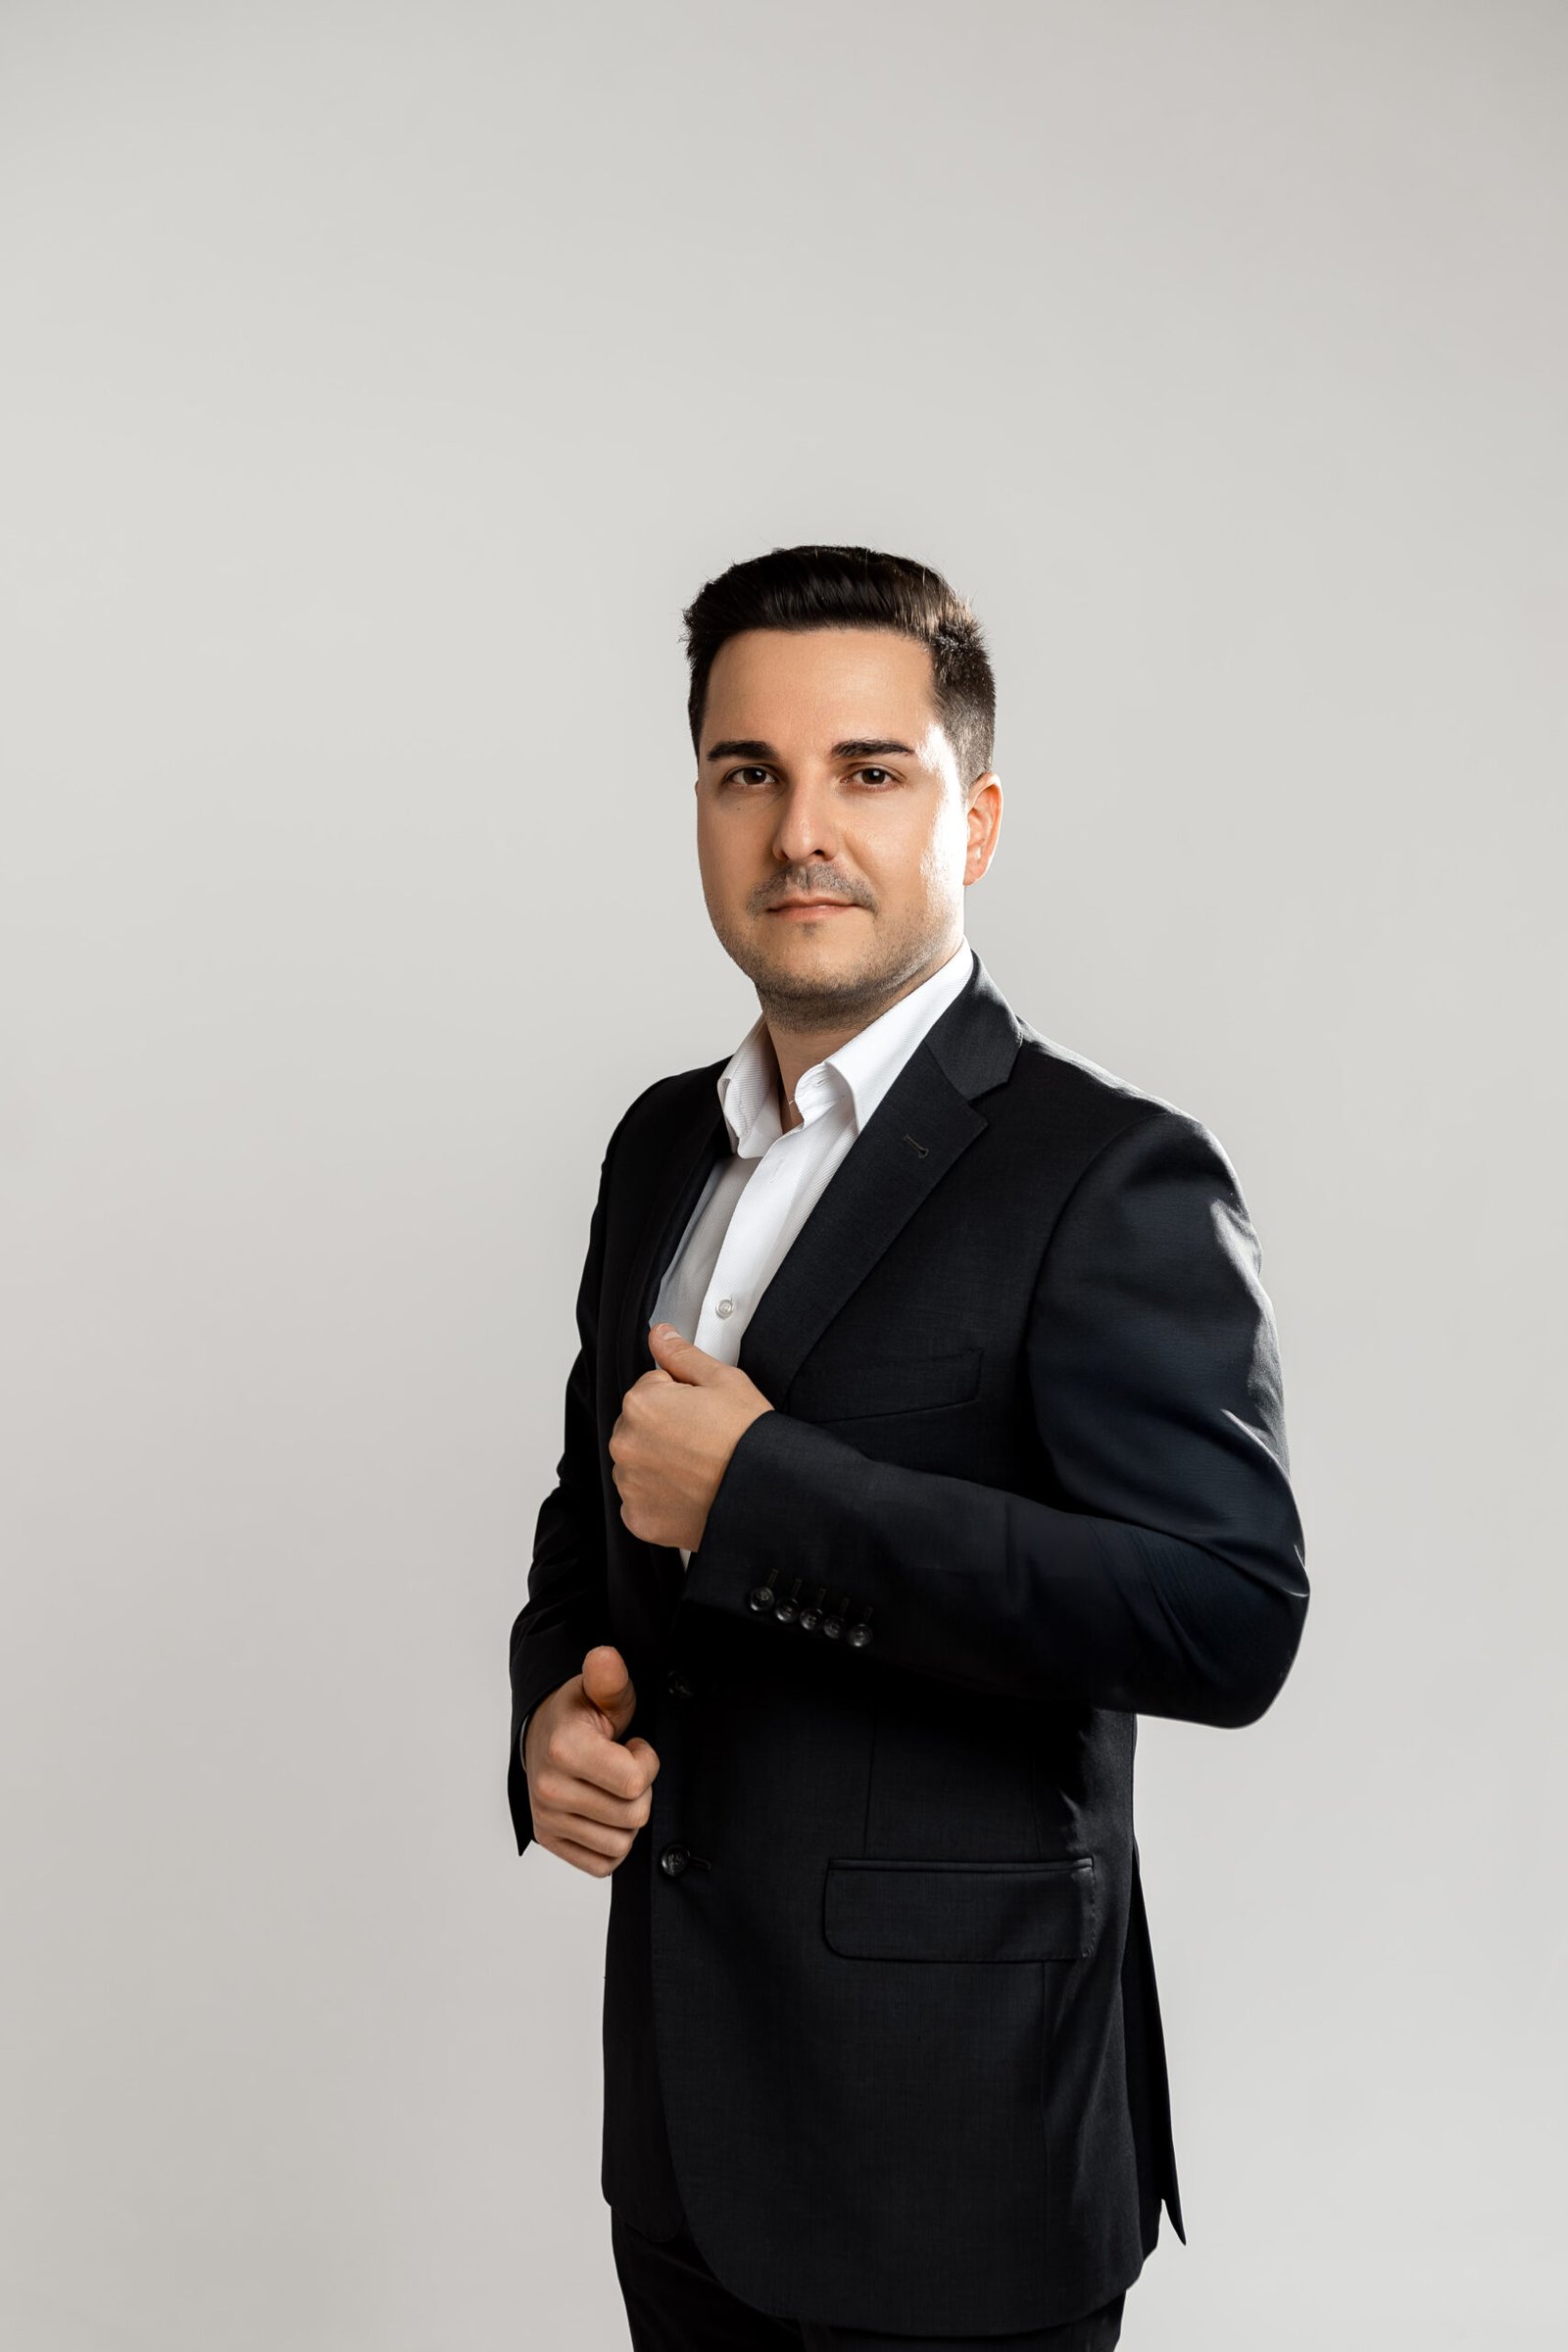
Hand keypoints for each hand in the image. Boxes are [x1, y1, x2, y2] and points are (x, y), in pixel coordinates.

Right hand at [523, 1646, 660, 1877]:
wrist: (540, 1734)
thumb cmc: (578, 1713)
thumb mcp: (598, 1690)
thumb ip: (609, 1678)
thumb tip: (605, 1657)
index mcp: (564, 1750)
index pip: (635, 1783)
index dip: (647, 1763)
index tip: (632, 1745)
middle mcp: (549, 1789)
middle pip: (633, 1816)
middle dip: (640, 1791)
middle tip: (621, 1767)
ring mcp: (546, 1819)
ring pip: (621, 1844)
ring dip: (626, 1818)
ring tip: (610, 1788)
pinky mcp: (549, 1841)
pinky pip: (603, 1864)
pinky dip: (612, 1843)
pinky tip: (603, 1812)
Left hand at [609, 1323, 774, 1552]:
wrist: (766, 1493)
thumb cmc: (748, 1438)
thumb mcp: (723, 1380)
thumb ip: (682, 1355)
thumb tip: (660, 1335)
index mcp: (642, 1403)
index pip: (651, 1388)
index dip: (681, 1398)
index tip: (704, 1413)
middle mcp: (626, 1443)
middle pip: (639, 1427)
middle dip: (665, 1430)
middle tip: (704, 1441)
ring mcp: (630, 1483)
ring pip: (638, 1464)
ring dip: (659, 1464)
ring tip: (699, 1468)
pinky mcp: (638, 1517)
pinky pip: (640, 1502)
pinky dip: (660, 1499)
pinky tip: (691, 1493)